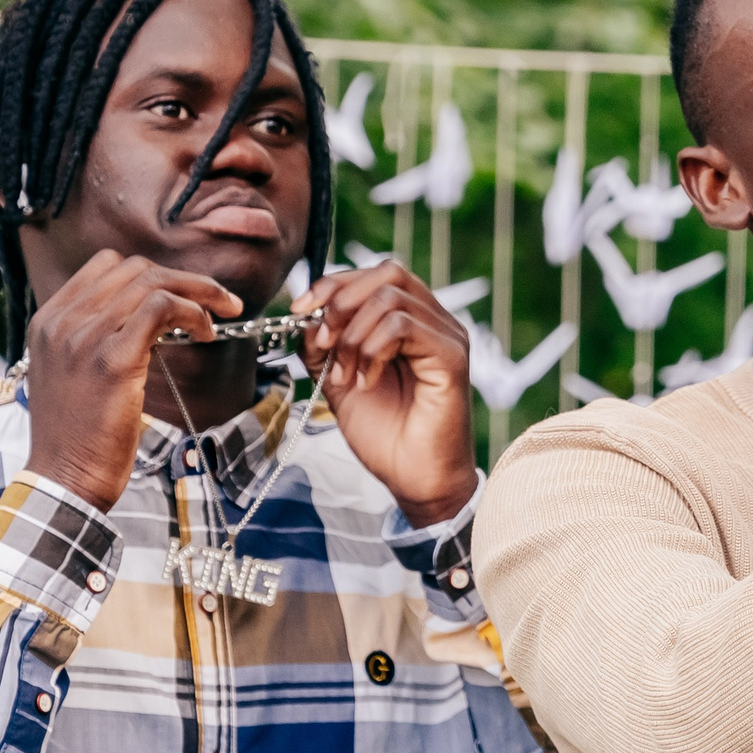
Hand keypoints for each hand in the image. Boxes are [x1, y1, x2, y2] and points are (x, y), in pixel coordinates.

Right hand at [24, 250, 239, 508]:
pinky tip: (204, 335)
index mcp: (48, 320)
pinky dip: (191, 312)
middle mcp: (62, 321)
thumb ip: (97, 337)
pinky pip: (160, 307)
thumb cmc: (79, 434)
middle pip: (135, 269)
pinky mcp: (112, 359)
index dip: (153, 274)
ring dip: (197, 293)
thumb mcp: (73, 373)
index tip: (182, 296)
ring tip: (218, 319)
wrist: (64, 479)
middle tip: (219, 302)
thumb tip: (151, 315)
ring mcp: (84, 337)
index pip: (106, 265)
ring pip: (152, 282)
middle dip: (184, 279)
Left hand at [295, 264, 478, 527]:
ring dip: (353, 336)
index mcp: (412, 321)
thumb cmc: (387, 436)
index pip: (376, 275)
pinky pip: (404, 327)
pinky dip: (372, 350)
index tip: (300, 310)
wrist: (415, 481)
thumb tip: (304, 315)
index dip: (334, 283)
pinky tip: (366, 382)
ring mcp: (448, 336)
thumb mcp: (339, 381)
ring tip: (345, 375)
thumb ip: (324, 346)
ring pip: (392, 298)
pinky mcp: (452, 357)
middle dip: (342, 299)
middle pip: (389, 272)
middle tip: (323, 340)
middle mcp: (435, 321)